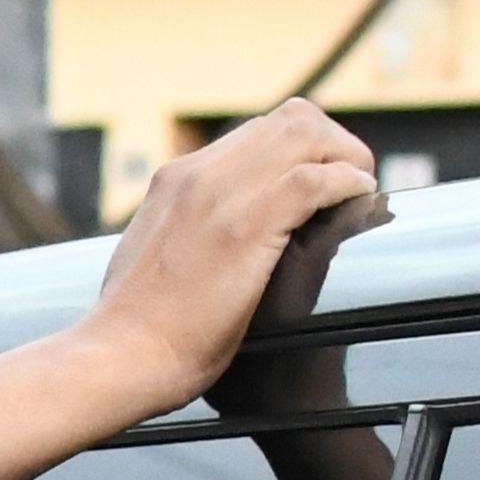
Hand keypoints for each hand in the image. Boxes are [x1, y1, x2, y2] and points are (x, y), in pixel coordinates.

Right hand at [81, 100, 381, 414]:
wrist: (120, 359)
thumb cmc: (134, 332)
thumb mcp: (150, 262)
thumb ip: (176, 237)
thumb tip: (191, 241)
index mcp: (174, 182)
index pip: (255, 135)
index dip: (299, 151)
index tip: (318, 181)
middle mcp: (198, 174)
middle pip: (289, 120)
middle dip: (333, 144)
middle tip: (352, 181)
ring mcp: (221, 194)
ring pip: (306, 134)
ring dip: (346, 157)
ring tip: (359, 189)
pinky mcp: (247, 224)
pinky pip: (318, 178)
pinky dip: (349, 183)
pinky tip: (359, 202)